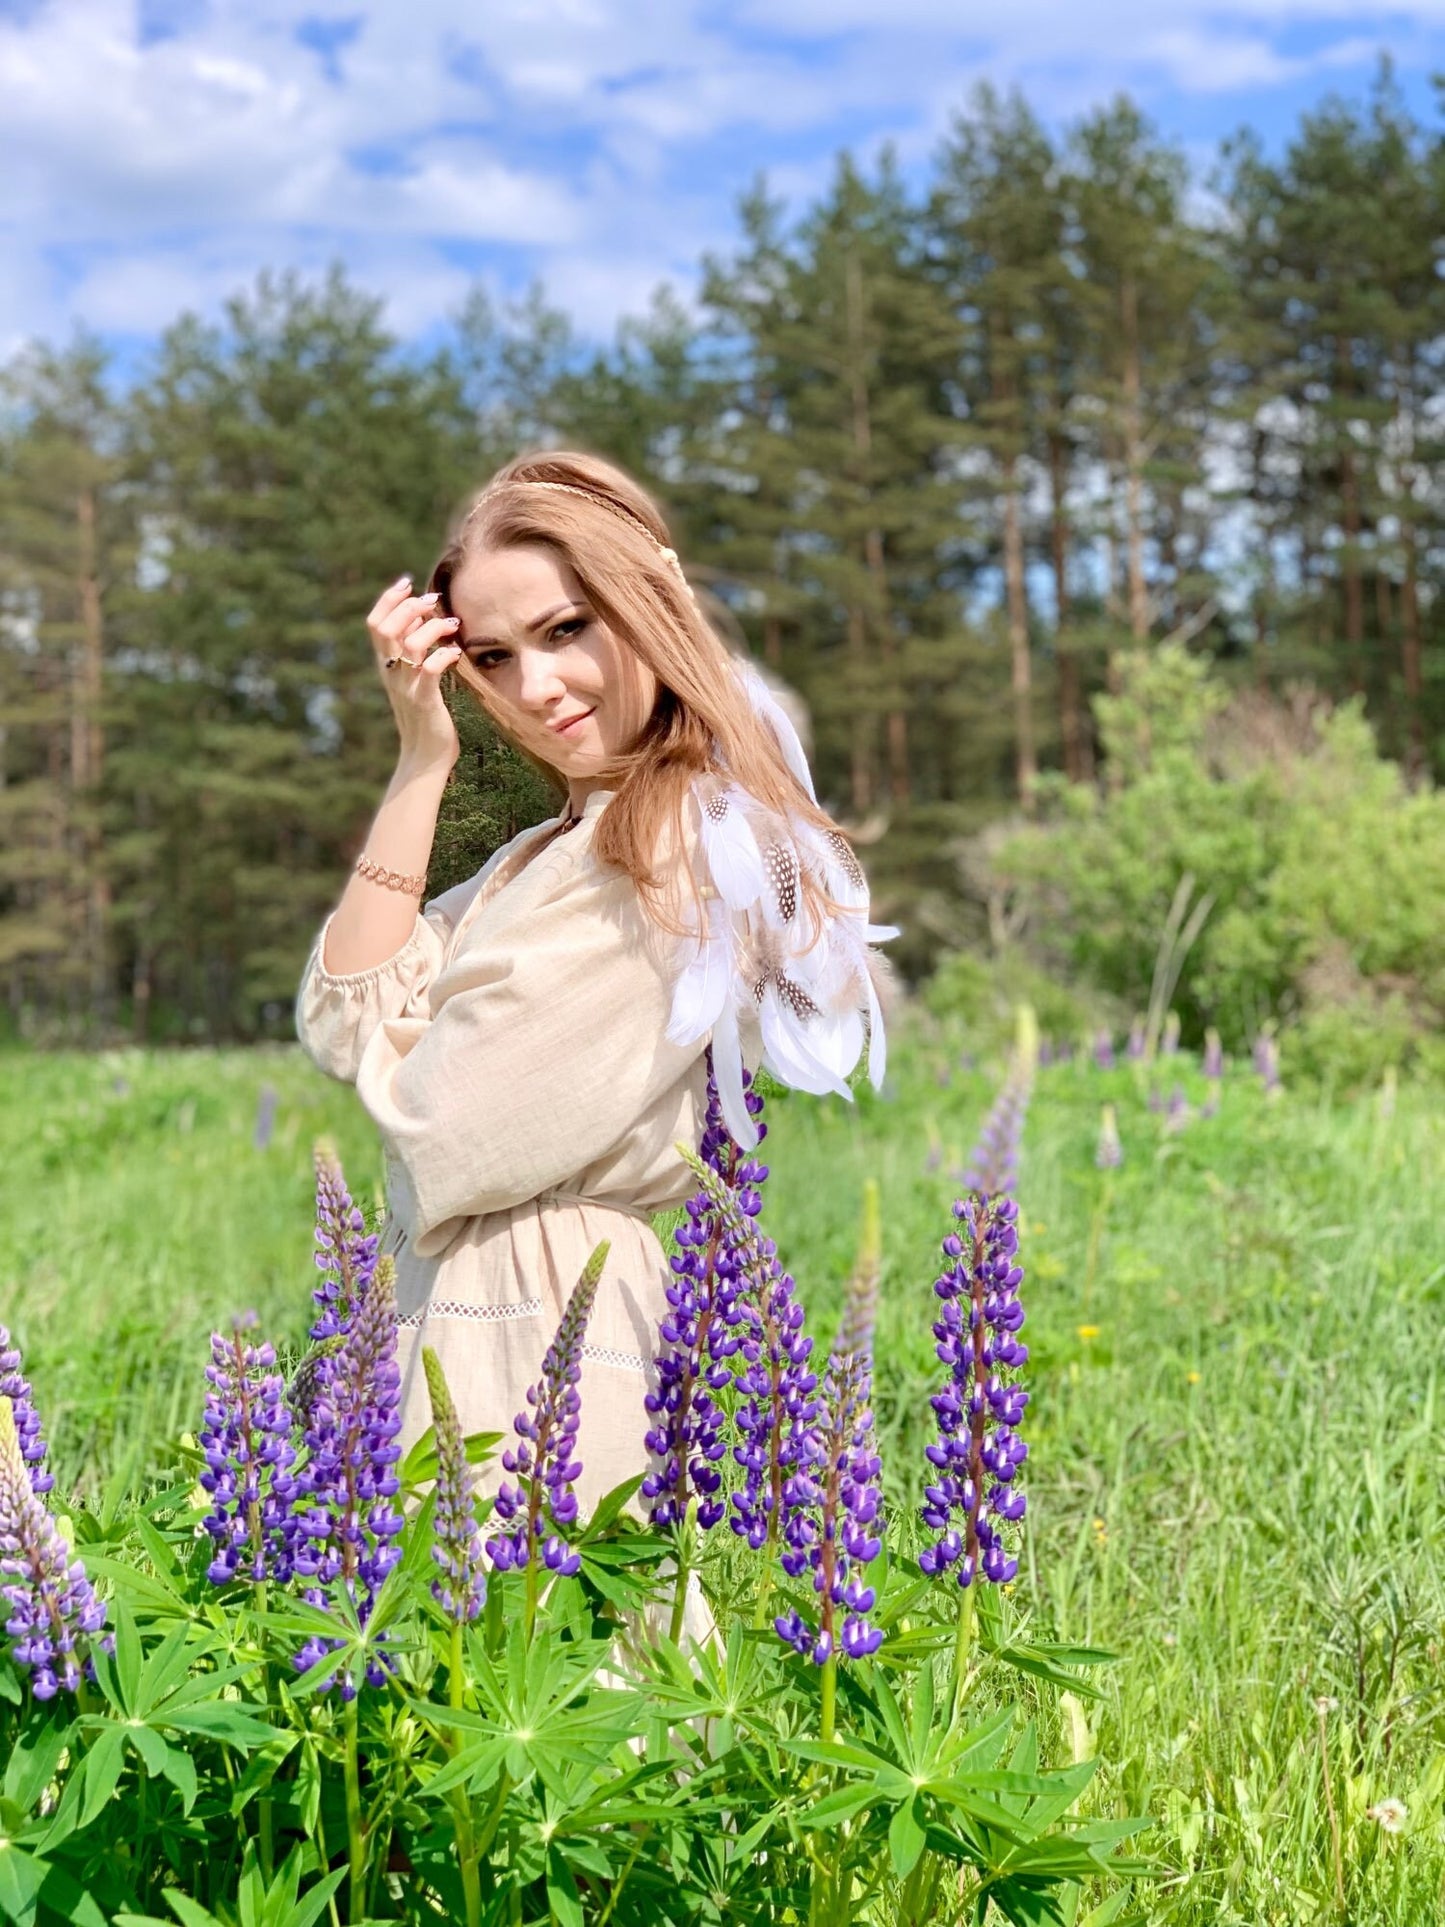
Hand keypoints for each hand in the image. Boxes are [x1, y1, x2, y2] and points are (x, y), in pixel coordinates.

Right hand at [367, 575, 464, 773]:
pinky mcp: (424, 702)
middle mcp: (391, 674)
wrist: (425, 758)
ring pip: (409, 645)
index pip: (374, 624)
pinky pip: (430, 671)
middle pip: (385, 628)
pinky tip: (457, 654)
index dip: (388, 599)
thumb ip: (412, 651)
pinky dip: (444, 656)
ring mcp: (406, 688)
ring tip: (452, 625)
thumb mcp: (414, 679)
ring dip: (432, 628)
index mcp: (386, 666)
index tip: (407, 583)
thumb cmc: (425, 717)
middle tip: (433, 602)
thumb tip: (419, 618)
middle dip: (409, 606)